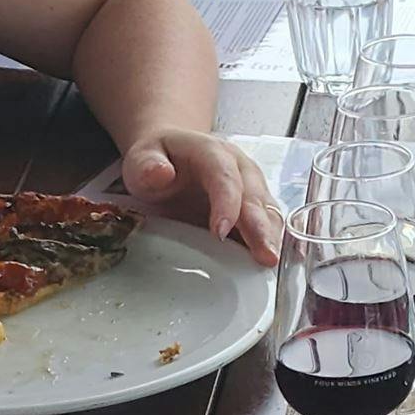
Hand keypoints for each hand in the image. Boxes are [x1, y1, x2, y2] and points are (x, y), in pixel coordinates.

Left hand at [119, 125, 289, 257]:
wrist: (171, 156)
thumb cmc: (159, 159)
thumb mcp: (142, 158)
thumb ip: (147, 165)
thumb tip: (161, 174)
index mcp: (211, 152)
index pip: (224, 175)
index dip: (226, 203)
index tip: (219, 232)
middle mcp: (239, 167)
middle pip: (253, 196)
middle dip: (259, 227)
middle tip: (264, 256)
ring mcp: (250, 186)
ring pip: (267, 210)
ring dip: (270, 237)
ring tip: (269, 262)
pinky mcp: (254, 206)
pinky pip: (268, 222)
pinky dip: (271, 241)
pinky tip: (269, 261)